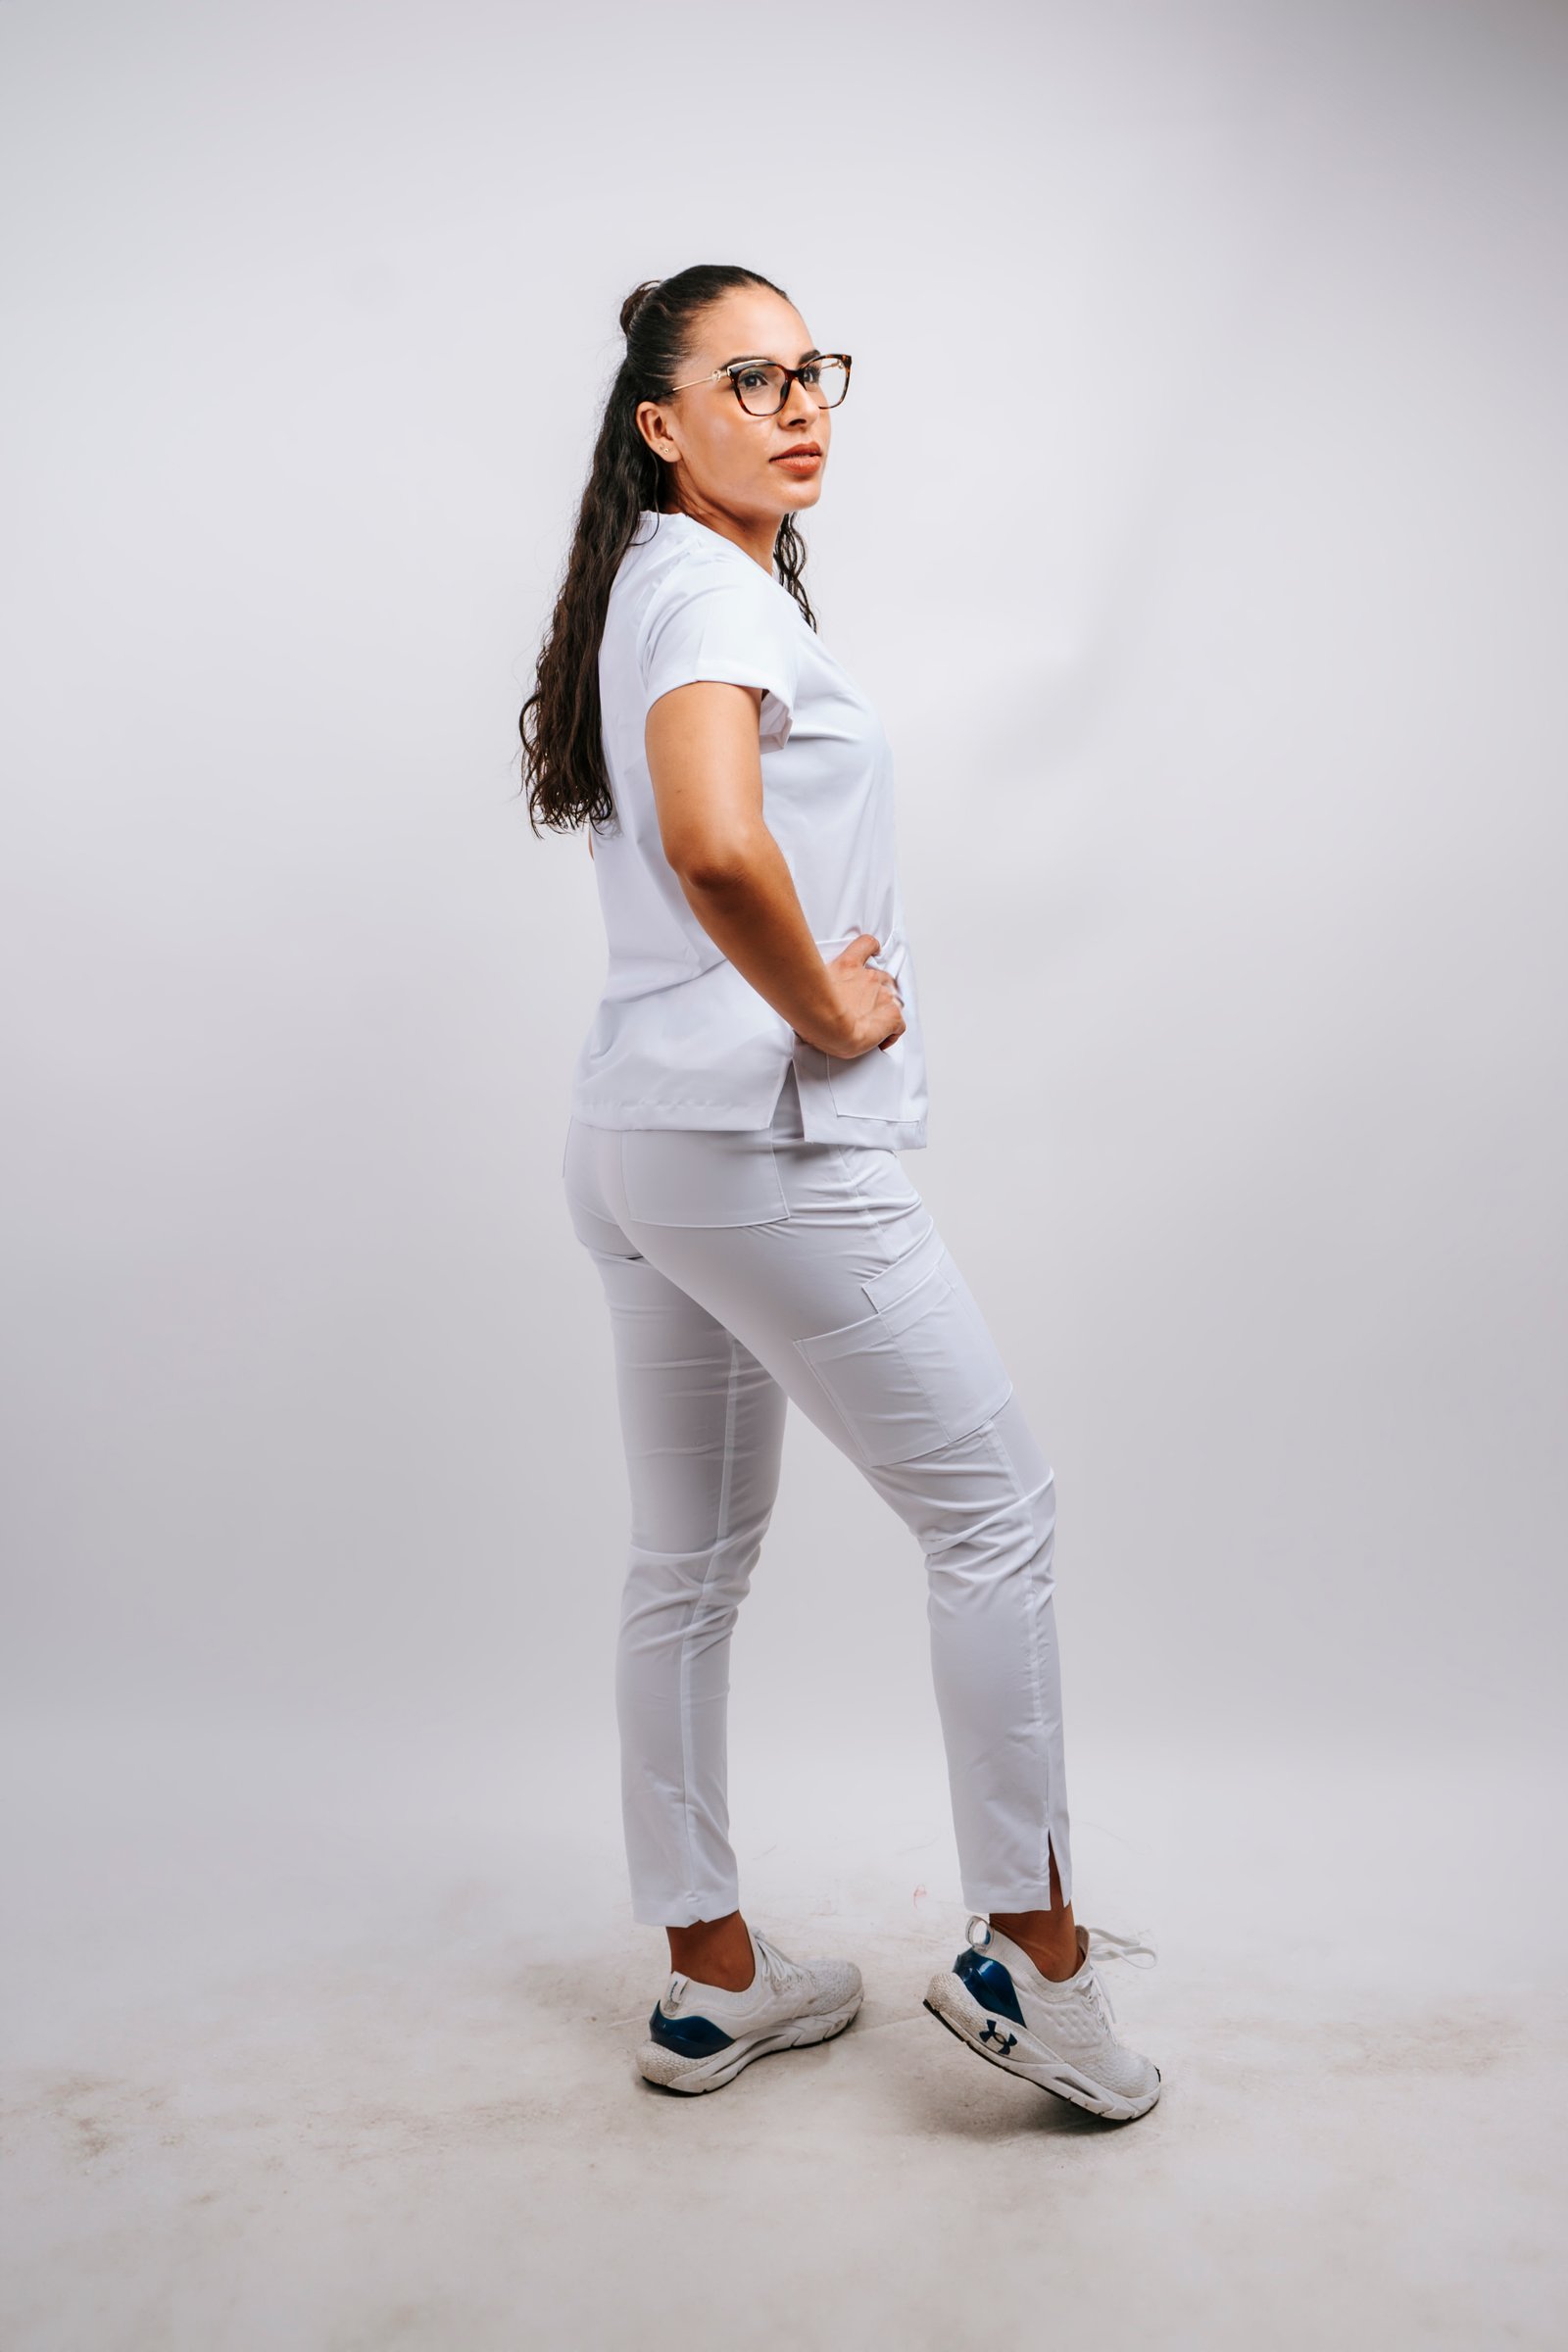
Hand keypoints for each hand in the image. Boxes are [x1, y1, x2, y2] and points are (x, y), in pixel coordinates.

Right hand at [797, 933, 905, 1058]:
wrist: (825, 1020)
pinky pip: (899, 1022)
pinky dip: (893, 1031)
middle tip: (862, 1005)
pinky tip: (886, 1037)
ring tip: (870, 1024)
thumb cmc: (809, 1002)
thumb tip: (792, 969)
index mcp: (848, 965)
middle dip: (875, 989)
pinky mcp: (889, 1015)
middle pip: (882, 976)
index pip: (867, 946)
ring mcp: (881, 995)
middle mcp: (868, 977)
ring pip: (892, 998)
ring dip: (883, 1009)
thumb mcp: (804, 977)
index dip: (871, 950)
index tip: (873, 953)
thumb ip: (807, 971)